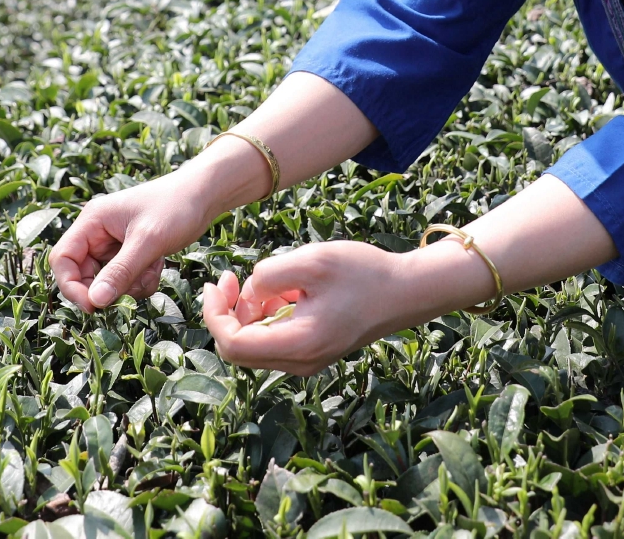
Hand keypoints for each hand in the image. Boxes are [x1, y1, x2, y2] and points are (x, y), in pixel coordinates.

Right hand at [50, 170, 214, 310]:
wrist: (204, 194)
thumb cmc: (176, 206)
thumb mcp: (148, 241)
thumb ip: (120, 271)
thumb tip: (95, 301)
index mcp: (92, 221)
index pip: (63, 259)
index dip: (71, 286)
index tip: (93, 306)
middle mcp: (97, 232)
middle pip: (83, 275)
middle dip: (109, 287)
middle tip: (135, 285)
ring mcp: (113, 243)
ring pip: (107, 282)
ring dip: (129, 284)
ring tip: (153, 266)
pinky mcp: (129, 252)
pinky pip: (125, 280)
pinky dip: (141, 280)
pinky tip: (158, 264)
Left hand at [200, 241, 413, 375]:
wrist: (408, 291)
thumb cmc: (364, 273)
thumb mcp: (313, 261)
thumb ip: (270, 274)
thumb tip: (249, 290)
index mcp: (299, 344)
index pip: (233, 344)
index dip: (215, 313)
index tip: (220, 282)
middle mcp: (300, 363)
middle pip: (238, 350)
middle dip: (227, 313)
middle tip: (232, 278)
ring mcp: (307, 361)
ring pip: (254, 346)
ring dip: (248, 313)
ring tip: (269, 281)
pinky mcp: (313, 353)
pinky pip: (273, 342)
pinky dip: (266, 317)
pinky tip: (283, 293)